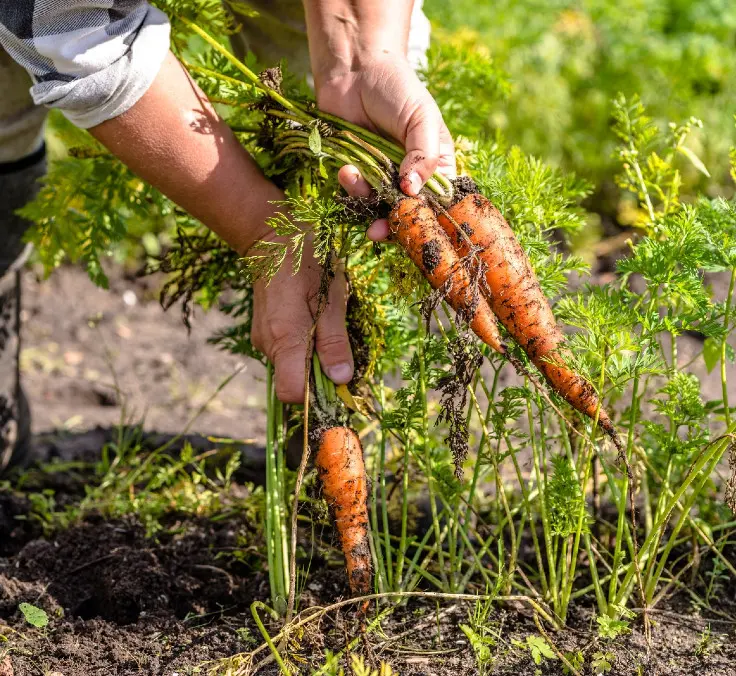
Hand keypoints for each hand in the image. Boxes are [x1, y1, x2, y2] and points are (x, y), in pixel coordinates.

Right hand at [251, 235, 351, 403]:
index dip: (315, 394)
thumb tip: (341, 379)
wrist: (273, 238)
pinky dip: (301, 346)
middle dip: (318, 373)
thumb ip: (334, 342)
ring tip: (324, 323)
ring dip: (311, 356)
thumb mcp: (331, 300)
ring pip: (290, 366)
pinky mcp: (263, 331)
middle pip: (293, 381)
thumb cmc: (307, 263)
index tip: (336, 378)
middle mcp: (267, 344)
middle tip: (336, 342)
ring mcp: (262, 338)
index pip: (291, 393)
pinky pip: (285, 352)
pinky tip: (311, 320)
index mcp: (284, 339)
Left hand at [319, 52, 455, 239]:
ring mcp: (384, 178)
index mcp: (437, 166)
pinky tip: (346, 169)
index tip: (414, 225)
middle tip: (378, 230)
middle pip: (408, 214)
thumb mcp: (421, 117)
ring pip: (379, 208)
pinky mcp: (359, 175)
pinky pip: (357, 195)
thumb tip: (412, 191)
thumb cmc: (396, 88)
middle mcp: (412, 177)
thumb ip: (423, 155)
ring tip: (353, 176)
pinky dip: (351, 187)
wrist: (354, 70)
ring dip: (365, 201)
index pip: (438, 203)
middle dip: (392, 224)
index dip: (428, 219)